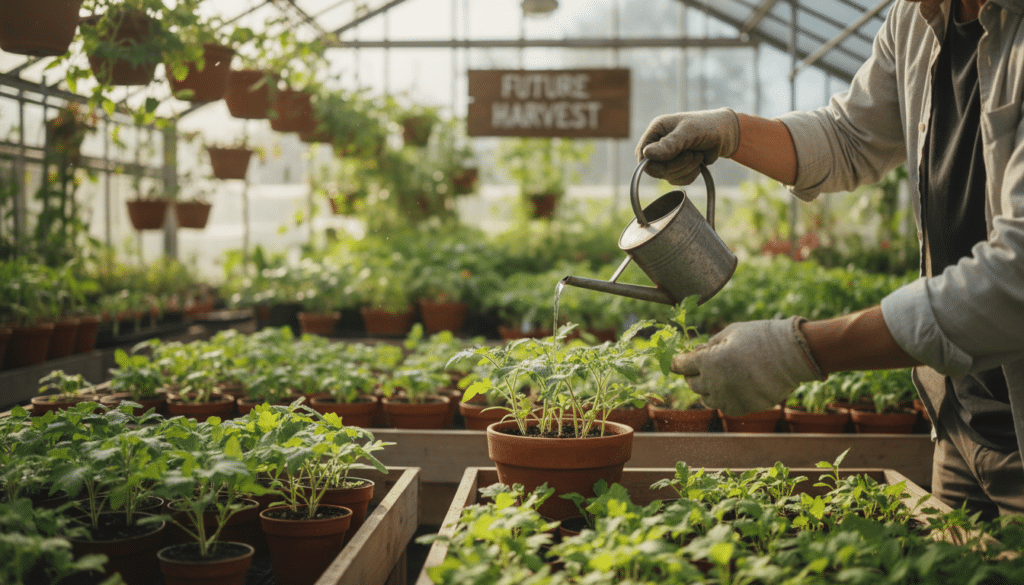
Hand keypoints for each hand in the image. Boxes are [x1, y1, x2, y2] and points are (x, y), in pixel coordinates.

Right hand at [635, 107, 739, 184]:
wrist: (726, 134)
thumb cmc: (708, 126)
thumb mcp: (689, 132)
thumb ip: (669, 144)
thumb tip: (647, 154)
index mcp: (657, 130)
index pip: (642, 153)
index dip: (652, 164)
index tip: (667, 164)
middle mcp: (659, 144)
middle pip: (654, 168)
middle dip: (675, 166)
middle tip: (692, 156)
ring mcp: (667, 157)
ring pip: (667, 176)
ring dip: (685, 170)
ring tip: (698, 156)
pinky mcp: (677, 167)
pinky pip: (677, 181)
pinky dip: (689, 176)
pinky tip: (699, 164)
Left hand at [671, 317, 825, 416]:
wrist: (792, 354)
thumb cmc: (760, 337)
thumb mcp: (731, 332)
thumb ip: (710, 344)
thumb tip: (697, 351)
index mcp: (709, 361)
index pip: (681, 365)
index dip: (676, 362)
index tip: (675, 361)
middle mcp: (715, 383)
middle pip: (691, 384)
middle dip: (692, 374)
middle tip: (698, 367)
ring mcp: (729, 398)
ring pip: (706, 398)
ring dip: (707, 388)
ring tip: (716, 377)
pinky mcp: (743, 408)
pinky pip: (725, 406)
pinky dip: (724, 398)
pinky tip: (731, 387)